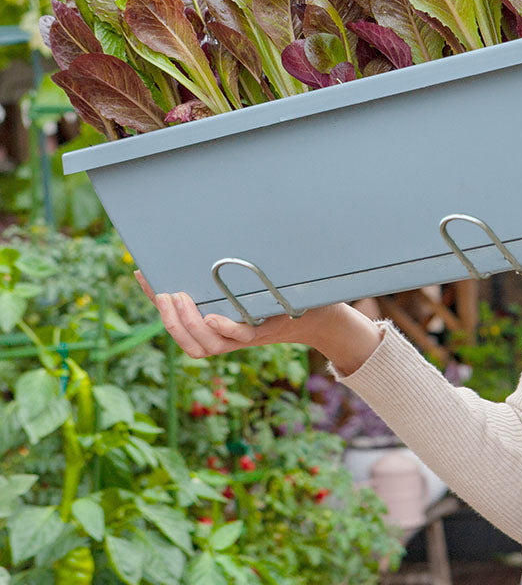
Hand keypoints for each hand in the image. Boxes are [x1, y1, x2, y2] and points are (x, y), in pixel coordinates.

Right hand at [135, 270, 345, 358]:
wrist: (315, 311)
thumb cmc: (276, 293)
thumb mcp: (245, 280)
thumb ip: (223, 272)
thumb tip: (197, 239)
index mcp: (214, 324)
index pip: (175, 319)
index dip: (153, 299)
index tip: (143, 272)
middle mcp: (225, 336)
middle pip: (186, 341)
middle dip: (169, 319)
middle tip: (164, 294)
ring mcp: (243, 337)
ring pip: (205, 345)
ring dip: (188, 324)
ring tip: (180, 299)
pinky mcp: (263, 332)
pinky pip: (238, 337)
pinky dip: (223, 329)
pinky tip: (212, 317)